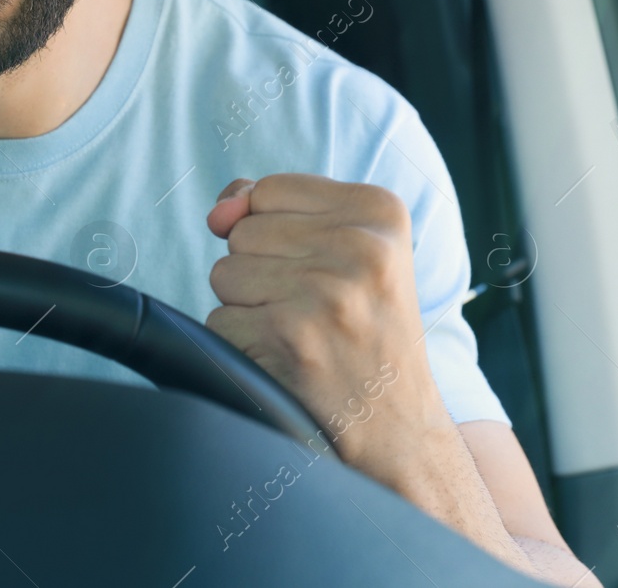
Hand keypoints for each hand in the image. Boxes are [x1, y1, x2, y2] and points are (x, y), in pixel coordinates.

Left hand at [206, 174, 601, 584]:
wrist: (398, 426)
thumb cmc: (363, 330)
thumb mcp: (349, 249)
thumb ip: (272, 207)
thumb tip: (219, 212)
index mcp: (380, 210)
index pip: (268, 190)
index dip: (274, 233)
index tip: (321, 269)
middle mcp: (360, 245)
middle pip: (242, 233)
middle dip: (261, 272)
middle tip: (315, 309)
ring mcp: (325, 291)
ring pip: (224, 273)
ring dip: (249, 307)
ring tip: (303, 331)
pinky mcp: (291, 334)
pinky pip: (219, 319)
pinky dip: (242, 343)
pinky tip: (287, 358)